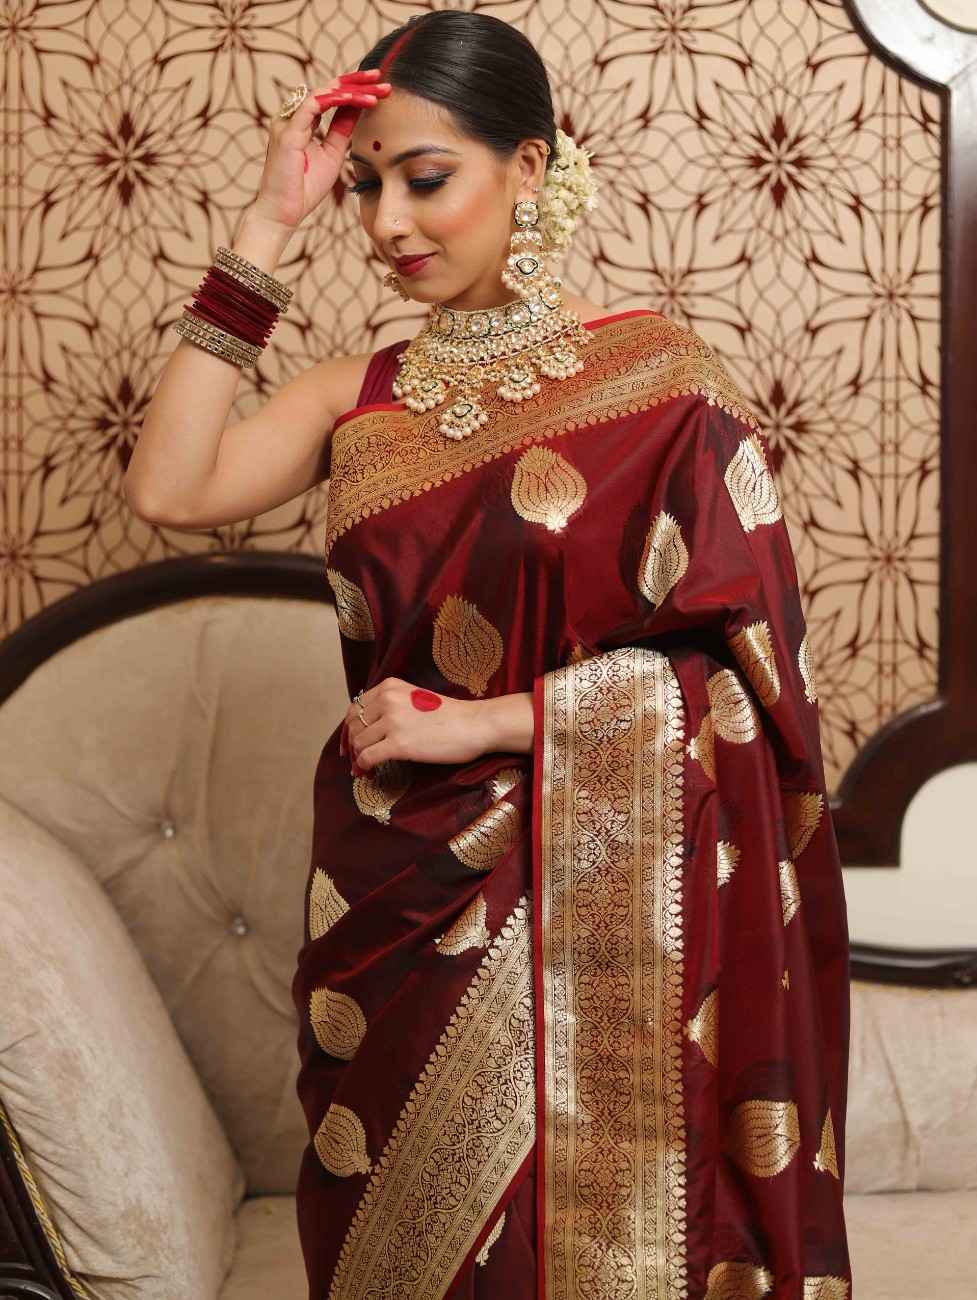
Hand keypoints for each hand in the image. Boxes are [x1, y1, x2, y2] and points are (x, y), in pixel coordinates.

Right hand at [250, 69, 390, 230]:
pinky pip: (312, 105)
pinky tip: (355, 99)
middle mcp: (294, 116)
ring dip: (351, 90)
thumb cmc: (304, 189)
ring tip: (375, 92)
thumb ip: (341, 132)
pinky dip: (334, 100)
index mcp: (303, 122)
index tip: (379, 88)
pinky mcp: (287, 131)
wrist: (283, 213)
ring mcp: (288, 121)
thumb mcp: (332, 155)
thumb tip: (357, 109)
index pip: (331, 97)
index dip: (355, 90)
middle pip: (328, 89)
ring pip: (322, 93)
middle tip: (381, 78)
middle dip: (356, 82)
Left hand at [340, 678, 492, 773]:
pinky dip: (365, 767)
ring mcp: (392, 722)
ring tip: (367, 767)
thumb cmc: (450, 715)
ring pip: (359, 743)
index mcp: (389, 687)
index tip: (354, 741)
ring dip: (359, 758)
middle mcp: (387, 700)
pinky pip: (368, 757)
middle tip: (359, 758)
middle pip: (354, 726)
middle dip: (353, 744)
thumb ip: (391, 706)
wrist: (474, 725)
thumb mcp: (414, 698)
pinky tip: (371, 772)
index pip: (356, 708)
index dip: (351, 727)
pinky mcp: (399, 744)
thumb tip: (367, 728)